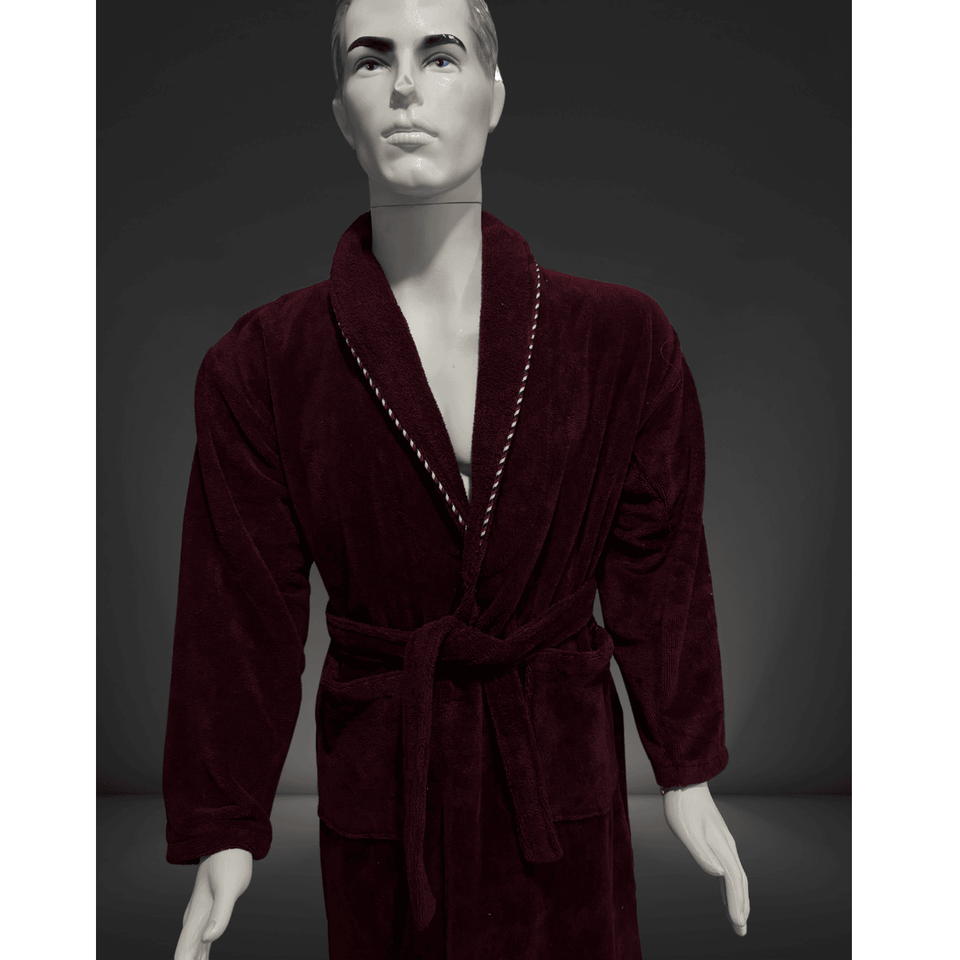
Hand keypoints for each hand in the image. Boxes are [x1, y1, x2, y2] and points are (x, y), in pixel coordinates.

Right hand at [174, 848, 252, 959]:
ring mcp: (201, 911)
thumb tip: (208, 939)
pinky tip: (202, 955)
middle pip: (187, 950)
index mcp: (198, 913)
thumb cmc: (230, 859)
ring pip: (194, 944)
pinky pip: (202, 936)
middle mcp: (196, 914)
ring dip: (194, 959)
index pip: (185, 949)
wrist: (226, 837)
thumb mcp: (229, 886)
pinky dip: (201, 950)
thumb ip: (220, 913)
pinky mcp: (210, 907)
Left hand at [662, 782, 749, 935]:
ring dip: (739, 898)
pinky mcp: (717, 840)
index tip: (738, 925)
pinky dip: (731, 885)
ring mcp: (724, 843)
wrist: (685, 782)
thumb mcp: (687, 831)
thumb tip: (718, 874)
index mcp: (722, 847)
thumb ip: (702, 853)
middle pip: (740, 882)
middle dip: (742, 907)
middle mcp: (727, 847)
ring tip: (738, 918)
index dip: (737, 904)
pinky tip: (726, 892)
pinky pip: (729, 868)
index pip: (733, 882)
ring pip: (737, 876)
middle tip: (741, 930)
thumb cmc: (683, 806)